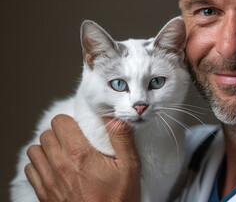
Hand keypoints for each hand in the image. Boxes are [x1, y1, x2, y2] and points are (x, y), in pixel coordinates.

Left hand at [25, 114, 141, 200]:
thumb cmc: (118, 198)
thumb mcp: (130, 166)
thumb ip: (122, 138)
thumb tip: (115, 117)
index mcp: (80, 153)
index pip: (60, 121)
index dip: (72, 122)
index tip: (82, 129)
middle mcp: (60, 163)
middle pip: (47, 133)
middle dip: (61, 134)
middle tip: (76, 142)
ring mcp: (49, 179)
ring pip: (35, 150)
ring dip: (48, 148)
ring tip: (64, 153)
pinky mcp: (43, 192)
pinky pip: (30, 168)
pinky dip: (40, 164)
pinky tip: (55, 167)